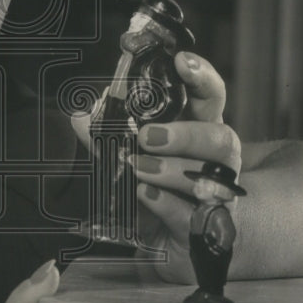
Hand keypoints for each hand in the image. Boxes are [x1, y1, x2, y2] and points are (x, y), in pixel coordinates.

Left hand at [72, 52, 241, 283]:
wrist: (184, 239)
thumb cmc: (161, 184)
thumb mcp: (135, 154)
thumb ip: (110, 133)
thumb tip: (80, 116)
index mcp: (201, 130)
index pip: (211, 96)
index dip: (201, 76)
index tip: (181, 63)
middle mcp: (216, 161)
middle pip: (222, 139)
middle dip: (187, 135)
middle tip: (148, 136)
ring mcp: (216, 196)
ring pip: (208, 178)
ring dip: (169, 170)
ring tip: (137, 166)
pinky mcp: (205, 229)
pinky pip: (190, 216)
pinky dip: (166, 204)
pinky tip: (145, 195)